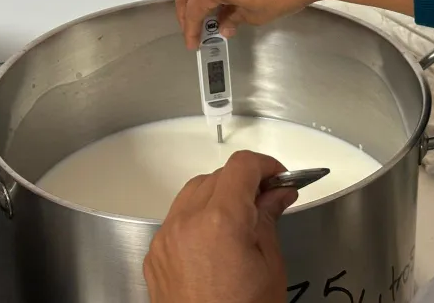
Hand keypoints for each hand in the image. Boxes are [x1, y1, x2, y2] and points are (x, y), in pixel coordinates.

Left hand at [143, 151, 298, 302]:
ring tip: (242, 222)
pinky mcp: (155, 255)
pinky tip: (216, 241)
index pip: (242, 167)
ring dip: (218, 196)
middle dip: (244, 183)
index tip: (278, 177)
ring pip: (193, 193)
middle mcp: (185, 223)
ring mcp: (165, 239)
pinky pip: (177, 219)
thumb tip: (276, 194)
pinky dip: (198, 218)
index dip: (266, 166)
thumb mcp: (270, 267)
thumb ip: (269, 219)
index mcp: (219, 222)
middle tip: (268, 201)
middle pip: (217, 176)